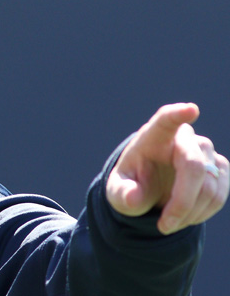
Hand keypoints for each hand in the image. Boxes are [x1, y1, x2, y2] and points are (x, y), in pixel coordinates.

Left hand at [106, 103, 228, 234]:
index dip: (178, 115)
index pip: (166, 120)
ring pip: (210, 186)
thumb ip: (123, 195)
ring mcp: (206, 152)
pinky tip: (185, 217)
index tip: (190, 110)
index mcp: (153, 136)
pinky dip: (202, 213)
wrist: (148, 188)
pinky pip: (220, 195)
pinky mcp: (220, 168)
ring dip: (190, 213)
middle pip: (194, 167)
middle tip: (164, 226)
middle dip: (182, 203)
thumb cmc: (132, 184)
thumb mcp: (118, 192)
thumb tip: (135, 198)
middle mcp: (184, 138)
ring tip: (169, 221)